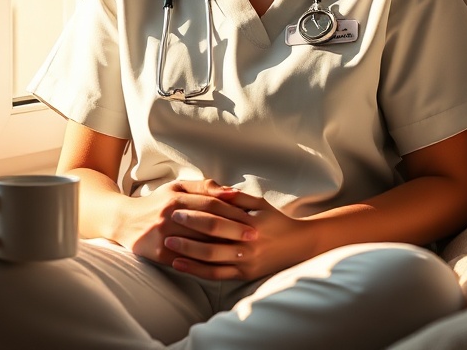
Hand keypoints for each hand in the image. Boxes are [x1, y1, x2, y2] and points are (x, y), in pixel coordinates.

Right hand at [116, 179, 256, 269]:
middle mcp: (170, 215)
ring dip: (224, 247)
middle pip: (208, 223)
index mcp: (176, 197)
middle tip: (254, 235)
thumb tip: (230, 191)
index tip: (251, 217)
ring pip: (200, 243)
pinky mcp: (160, 254)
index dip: (232, 210)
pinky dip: (205, 263)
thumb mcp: (176, 187)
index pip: (210, 203)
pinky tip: (222, 264)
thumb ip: (203, 187)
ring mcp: (164, 235)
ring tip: (244, 251)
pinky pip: (187, 259)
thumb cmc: (157, 202)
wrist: (124, 221)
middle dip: (233, 229)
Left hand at [163, 189, 312, 280]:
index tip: (177, 210)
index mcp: (250, 225)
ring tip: (168, 246)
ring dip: (188, 254)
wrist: (298, 245)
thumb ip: (237, 198)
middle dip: (187, 233)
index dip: (196, 216)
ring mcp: (245, 262)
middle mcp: (248, 245)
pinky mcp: (243, 275)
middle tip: (167, 226)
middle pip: (211, 240)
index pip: (218, 220)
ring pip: (211, 261)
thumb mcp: (260, 204)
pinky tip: (180, 265)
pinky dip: (196, 271)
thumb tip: (217, 191)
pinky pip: (216, 276)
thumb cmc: (276, 221)